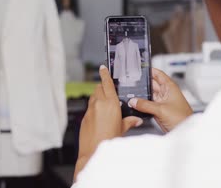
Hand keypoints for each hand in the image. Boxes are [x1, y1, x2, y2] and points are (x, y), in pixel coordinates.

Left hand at [74, 65, 142, 179]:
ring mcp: (90, 110)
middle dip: (103, 87)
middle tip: (108, 90)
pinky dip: (94, 108)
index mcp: (110, 104)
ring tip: (105, 105)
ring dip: (98, 97)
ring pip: (93, 97)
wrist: (93, 152)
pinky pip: (89, 108)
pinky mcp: (84, 117)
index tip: (103, 68)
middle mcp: (99, 104)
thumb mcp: (122, 129)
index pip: (107, 83)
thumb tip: (136, 120)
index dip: (105, 74)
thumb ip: (129, 122)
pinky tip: (99, 116)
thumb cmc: (109, 141)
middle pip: (99, 88)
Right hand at [129, 68, 192, 132]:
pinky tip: (135, 105)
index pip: (157, 74)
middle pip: (151, 84)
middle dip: (142, 84)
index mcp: (169, 87)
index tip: (138, 69)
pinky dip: (142, 105)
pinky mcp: (158, 110)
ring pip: (148, 95)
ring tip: (130, 94)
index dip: (149, 70)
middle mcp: (165, 93)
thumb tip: (133, 101)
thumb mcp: (161, 109)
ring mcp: (161, 102)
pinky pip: (147, 105)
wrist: (184, 131)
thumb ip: (145, 105)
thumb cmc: (182, 118)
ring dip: (141, 95)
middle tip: (130, 84)